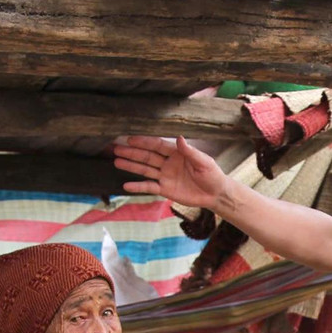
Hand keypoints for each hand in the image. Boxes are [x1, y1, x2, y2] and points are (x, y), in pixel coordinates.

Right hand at [113, 136, 228, 210]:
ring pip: (145, 170)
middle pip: (147, 156)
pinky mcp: (165, 189)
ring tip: (116, 162)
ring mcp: (165, 176)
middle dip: (132, 153)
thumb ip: (190, 151)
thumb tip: (179, 138)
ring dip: (131, 166)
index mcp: (177, 153)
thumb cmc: (212, 174)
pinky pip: (149, 187)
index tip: (130, 139)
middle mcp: (168, 163)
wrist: (215, 194)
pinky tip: (126, 185)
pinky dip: (138, 186)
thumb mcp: (203, 162)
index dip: (144, 142)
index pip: (157, 145)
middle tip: (116, 148)